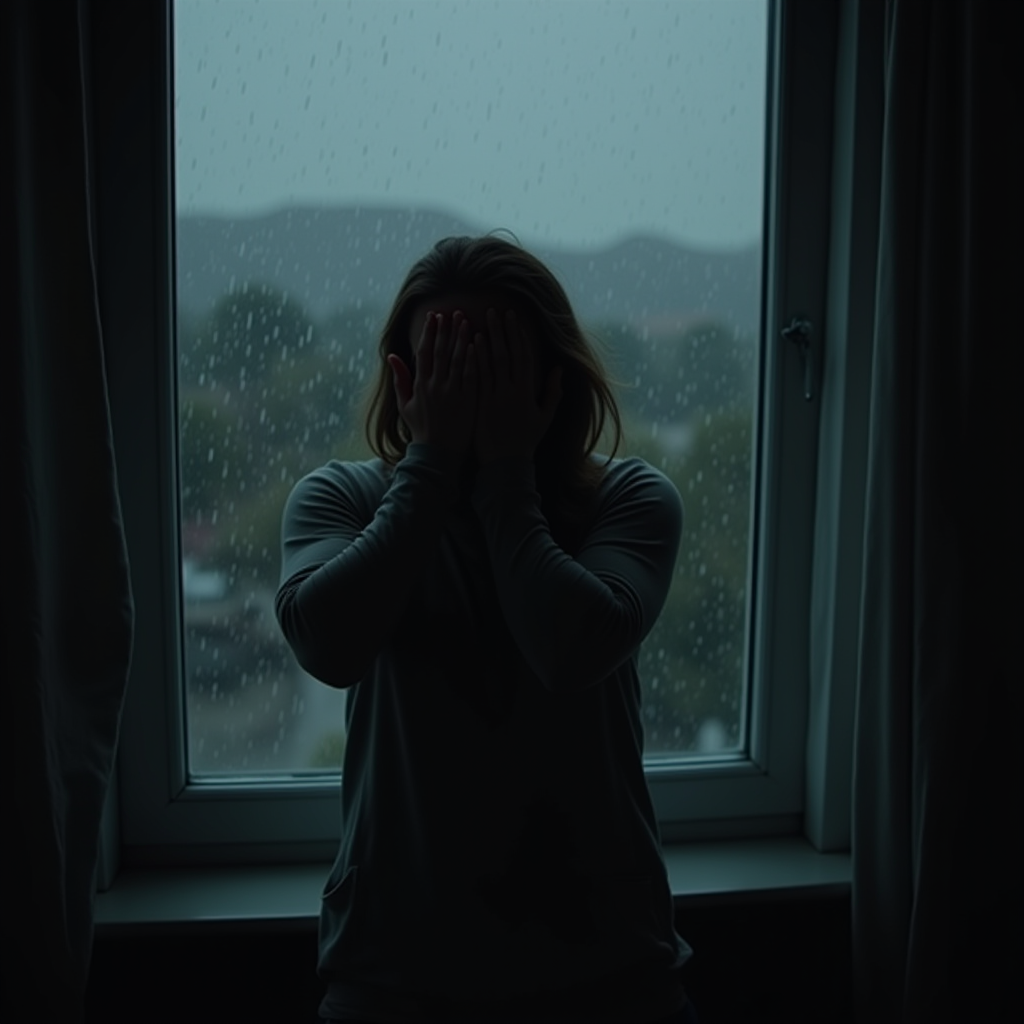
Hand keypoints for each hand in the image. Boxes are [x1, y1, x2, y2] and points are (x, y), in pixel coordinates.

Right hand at [388, 311, 476, 454]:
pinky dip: (472, 359)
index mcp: (420, 385)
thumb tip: (392, 356)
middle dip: (447, 329)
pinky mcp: (467, 401)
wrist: (437, 455)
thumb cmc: (422, 430)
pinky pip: (470, 376)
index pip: (425, 352)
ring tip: (466, 320)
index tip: (435, 317)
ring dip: (461, 338)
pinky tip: (476, 344)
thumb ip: (400, 379)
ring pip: (457, 360)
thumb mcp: (406, 405)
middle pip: (441, 351)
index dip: (429, 333)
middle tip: (453, 311)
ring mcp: (452, 393)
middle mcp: (436, 386)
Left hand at [475, 308, 561, 463]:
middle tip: (495, 311)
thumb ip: (553, 393)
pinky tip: (468, 346)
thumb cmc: (526, 442)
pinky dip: (473, 361)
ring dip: (485, 341)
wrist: (505, 464)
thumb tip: (557, 369)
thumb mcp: (545, 417)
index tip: (512, 318)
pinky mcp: (480, 405)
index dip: (517, 335)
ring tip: (479, 322)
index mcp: (526, 392)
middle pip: (505, 354)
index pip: (523, 356)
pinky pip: (476, 379)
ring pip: (489, 363)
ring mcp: (494, 398)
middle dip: (500, 331)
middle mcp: (510, 391)